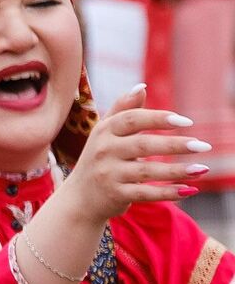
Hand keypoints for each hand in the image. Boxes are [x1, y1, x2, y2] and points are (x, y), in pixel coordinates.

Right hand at [61, 85, 208, 224]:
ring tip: (202, 169)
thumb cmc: (99, 158)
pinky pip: (146, 193)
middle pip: (143, 145)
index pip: (132, 119)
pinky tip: (189, 190)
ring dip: (177, 171)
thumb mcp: (104, 132)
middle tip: (203, 145)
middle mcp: (104, 151)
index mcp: (103, 131)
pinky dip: (168, 193)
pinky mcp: (115, 195)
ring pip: (147, 171)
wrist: (79, 197)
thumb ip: (123, 109)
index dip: (159, 118)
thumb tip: (142, 86)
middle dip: (175, 145)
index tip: (186, 122)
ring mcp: (108, 174)